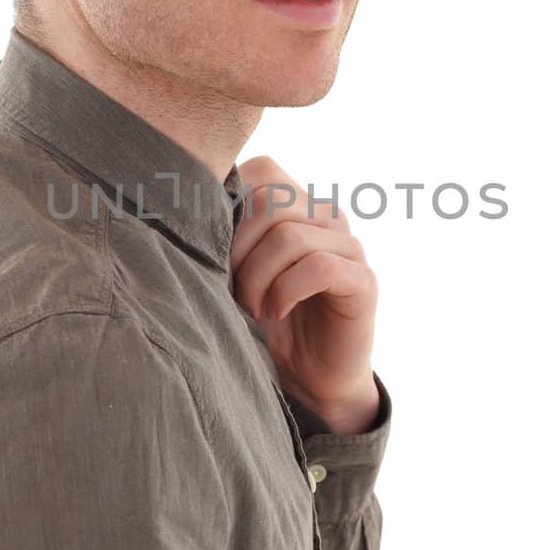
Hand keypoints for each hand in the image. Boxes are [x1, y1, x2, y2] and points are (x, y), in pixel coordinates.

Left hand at [230, 155, 379, 433]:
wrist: (306, 377)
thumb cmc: (262, 319)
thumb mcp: (231, 271)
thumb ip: (221, 234)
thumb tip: (187, 209)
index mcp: (295, 203)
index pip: (261, 171)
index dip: (227, 209)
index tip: (214, 256)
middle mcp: (325, 216)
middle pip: (271, 200)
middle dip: (238, 251)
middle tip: (232, 291)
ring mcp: (348, 245)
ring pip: (290, 236)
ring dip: (258, 278)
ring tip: (253, 308)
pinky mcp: (362, 280)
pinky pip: (319, 267)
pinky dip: (286, 291)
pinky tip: (277, 312)